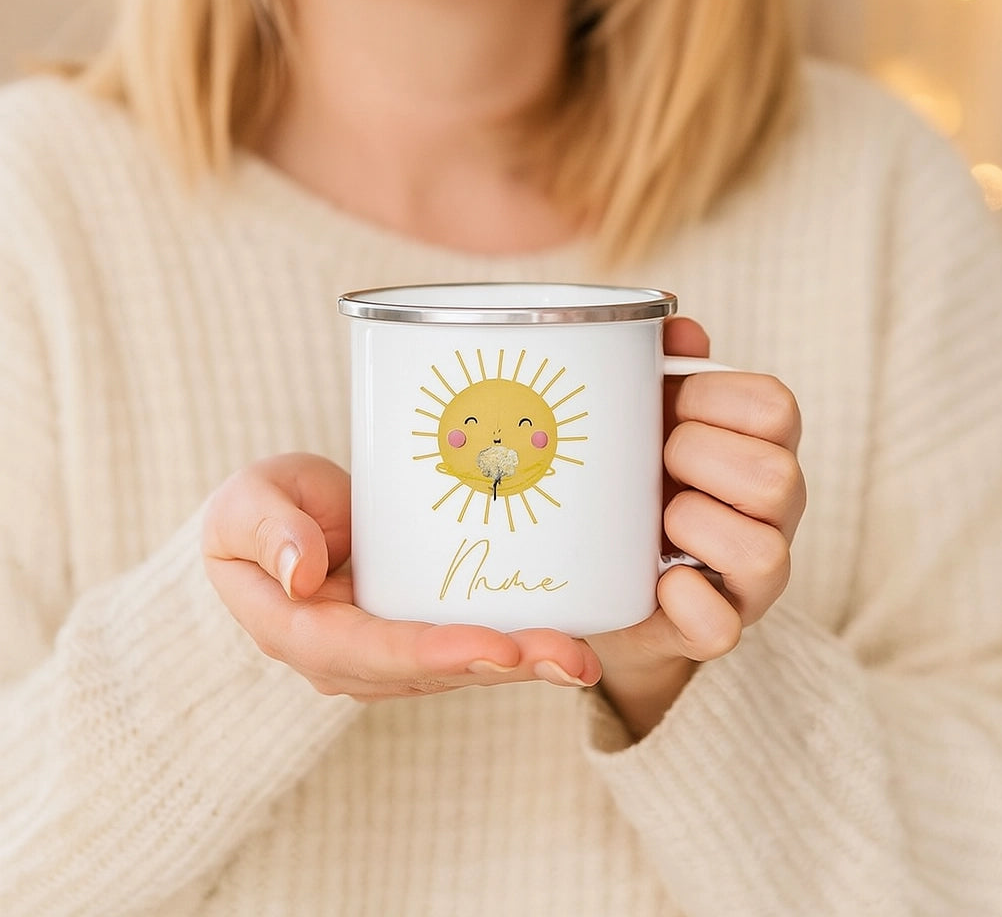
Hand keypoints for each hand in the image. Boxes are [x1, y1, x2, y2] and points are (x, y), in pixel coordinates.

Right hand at [201, 453, 601, 698]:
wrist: (278, 520)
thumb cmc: (257, 507)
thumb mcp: (246, 501)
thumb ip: (267, 530)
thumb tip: (302, 576)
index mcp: (297, 630)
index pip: (367, 653)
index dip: (430, 654)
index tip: (492, 647)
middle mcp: (347, 658)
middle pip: (428, 672)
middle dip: (501, 667)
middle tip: (571, 660)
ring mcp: (384, 652)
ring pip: (458, 668)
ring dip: (524, 665)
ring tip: (583, 657)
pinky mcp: (416, 632)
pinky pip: (468, 645)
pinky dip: (518, 645)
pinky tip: (569, 637)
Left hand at [587, 319, 805, 739]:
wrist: (604, 578)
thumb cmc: (632, 479)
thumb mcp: (642, 418)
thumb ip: (661, 366)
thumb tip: (675, 325)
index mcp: (759, 448)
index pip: (776, 407)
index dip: (716, 398)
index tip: (668, 402)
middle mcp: (773, 513)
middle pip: (776, 476)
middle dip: (701, 458)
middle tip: (658, 460)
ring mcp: (752, 577)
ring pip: (763, 550)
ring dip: (696, 524)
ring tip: (658, 520)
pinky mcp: (717, 628)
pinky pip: (721, 627)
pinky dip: (686, 601)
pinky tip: (658, 582)